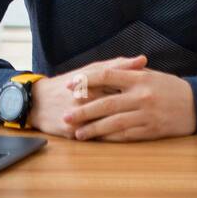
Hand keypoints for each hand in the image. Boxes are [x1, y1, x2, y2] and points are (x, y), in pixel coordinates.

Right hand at [26, 55, 147, 137]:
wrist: (38, 102)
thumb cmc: (69, 84)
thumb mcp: (91, 69)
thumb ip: (118, 66)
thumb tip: (143, 59)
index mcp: (92, 82)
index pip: (122, 84)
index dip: (141, 89)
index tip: (158, 90)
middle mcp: (84, 99)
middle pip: (118, 106)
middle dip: (139, 109)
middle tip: (158, 109)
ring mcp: (79, 117)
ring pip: (109, 124)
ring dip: (129, 124)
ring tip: (148, 123)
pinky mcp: (73, 132)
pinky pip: (98, 137)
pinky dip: (115, 138)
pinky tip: (131, 137)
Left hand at [63, 58, 196, 141]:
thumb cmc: (170, 88)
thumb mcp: (150, 75)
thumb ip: (127, 73)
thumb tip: (99, 75)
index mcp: (139, 78)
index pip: (106, 75)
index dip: (85, 81)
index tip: (69, 87)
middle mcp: (141, 95)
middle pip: (106, 103)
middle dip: (83, 111)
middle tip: (65, 117)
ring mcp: (147, 114)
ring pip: (114, 122)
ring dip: (93, 129)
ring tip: (78, 134)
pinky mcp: (152, 130)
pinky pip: (127, 135)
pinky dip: (110, 138)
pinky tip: (99, 140)